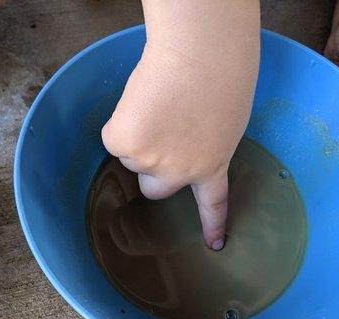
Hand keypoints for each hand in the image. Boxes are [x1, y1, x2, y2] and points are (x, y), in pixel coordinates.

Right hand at [102, 1, 259, 249]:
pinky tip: (140, 102)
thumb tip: (179, 142)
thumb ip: (203, 140)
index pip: (212, 204)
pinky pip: (113, 136)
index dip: (212, 225)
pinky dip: (120, 119)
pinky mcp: (124, 144)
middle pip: (151, 189)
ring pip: (129, 154)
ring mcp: (150, 162)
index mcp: (212, 164)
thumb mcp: (225, 118)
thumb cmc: (221, 73)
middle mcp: (180, 173)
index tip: (214, 246)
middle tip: (158, 133)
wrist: (200, 53)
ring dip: (136, 132)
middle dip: (148, 167)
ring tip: (155, 103)